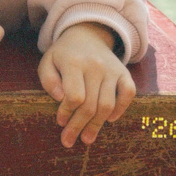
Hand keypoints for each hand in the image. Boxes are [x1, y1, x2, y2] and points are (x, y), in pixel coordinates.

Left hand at [38, 22, 135, 147]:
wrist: (86, 34)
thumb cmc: (64, 54)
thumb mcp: (48, 62)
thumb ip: (48, 80)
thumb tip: (59, 98)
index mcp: (74, 62)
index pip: (74, 96)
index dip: (67, 112)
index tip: (60, 122)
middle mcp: (95, 66)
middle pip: (90, 104)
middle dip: (78, 126)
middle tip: (69, 141)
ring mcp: (112, 69)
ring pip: (107, 104)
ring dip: (97, 125)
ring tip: (87, 139)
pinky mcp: (124, 72)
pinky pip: (128, 93)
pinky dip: (121, 109)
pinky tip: (110, 120)